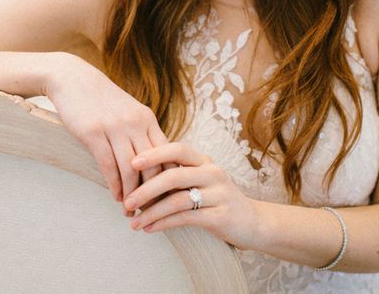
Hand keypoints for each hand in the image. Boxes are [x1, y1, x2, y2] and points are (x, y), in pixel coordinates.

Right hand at [45, 55, 166, 204]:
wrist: (73, 79)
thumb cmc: (102, 99)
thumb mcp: (129, 111)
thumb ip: (142, 132)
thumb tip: (155, 162)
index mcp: (147, 118)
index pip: (167, 154)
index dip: (170, 179)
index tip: (169, 197)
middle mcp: (135, 123)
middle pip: (152, 165)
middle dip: (153, 192)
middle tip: (152, 211)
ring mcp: (115, 127)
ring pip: (131, 170)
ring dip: (132, 195)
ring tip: (131, 210)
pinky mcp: (93, 133)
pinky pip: (108, 166)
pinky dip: (114, 186)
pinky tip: (115, 197)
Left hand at [123, 142, 258, 249]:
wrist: (252, 222)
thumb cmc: (218, 200)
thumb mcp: (201, 181)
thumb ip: (178, 175)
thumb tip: (139, 176)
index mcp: (205, 161)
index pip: (178, 149)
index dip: (154, 153)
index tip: (131, 162)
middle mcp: (213, 173)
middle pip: (174, 175)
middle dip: (146, 188)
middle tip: (126, 201)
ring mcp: (218, 194)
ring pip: (177, 200)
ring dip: (151, 212)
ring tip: (133, 222)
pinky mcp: (220, 216)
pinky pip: (185, 218)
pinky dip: (164, 223)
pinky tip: (149, 228)